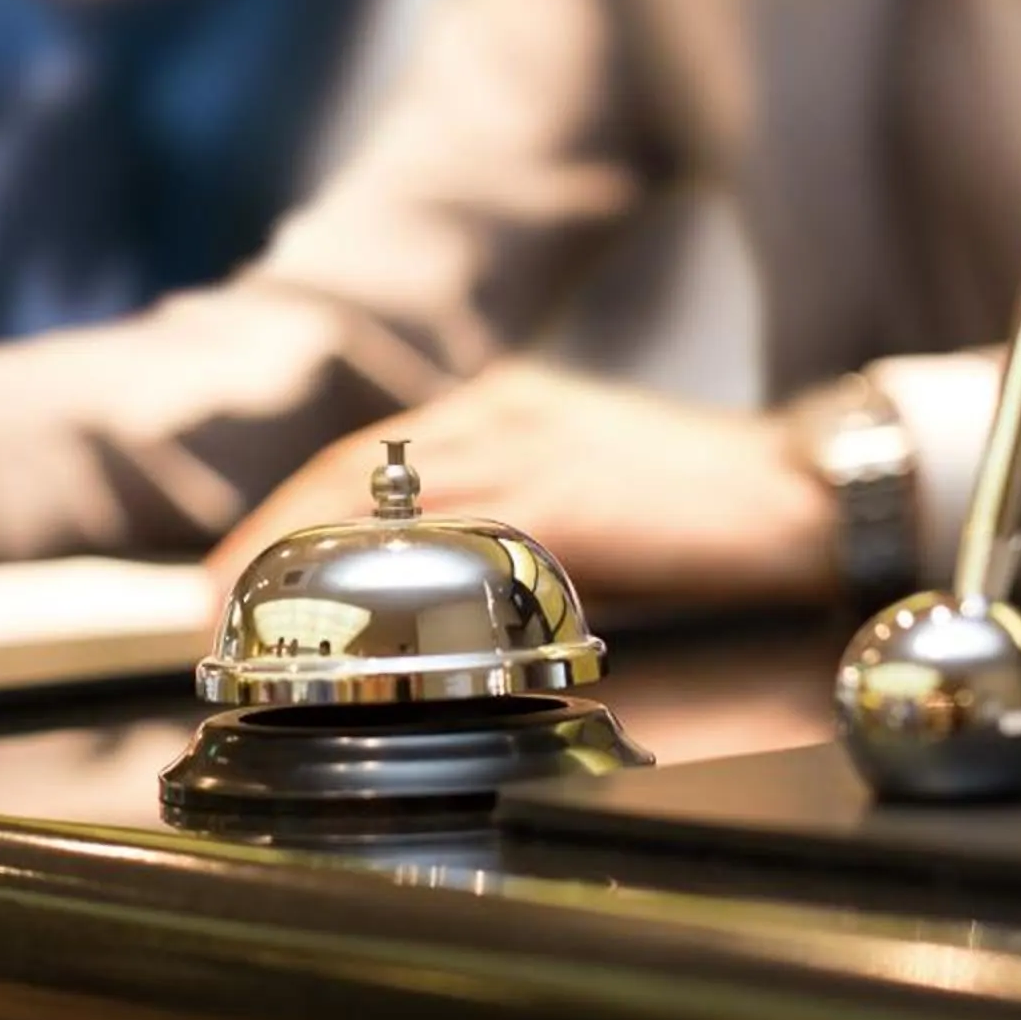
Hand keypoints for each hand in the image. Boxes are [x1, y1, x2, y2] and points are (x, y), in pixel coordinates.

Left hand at [207, 363, 838, 606]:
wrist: (810, 490)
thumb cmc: (707, 509)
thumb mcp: (589, 487)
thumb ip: (511, 512)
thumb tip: (434, 573)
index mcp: (506, 404)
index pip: (365, 456)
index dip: (285, 512)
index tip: (231, 568)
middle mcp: (504, 411)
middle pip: (350, 471)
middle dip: (269, 537)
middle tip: (210, 602)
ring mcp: (533, 448)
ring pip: (382, 499)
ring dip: (304, 558)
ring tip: (251, 615)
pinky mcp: (566, 499)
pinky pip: (453, 536)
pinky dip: (388, 573)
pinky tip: (352, 613)